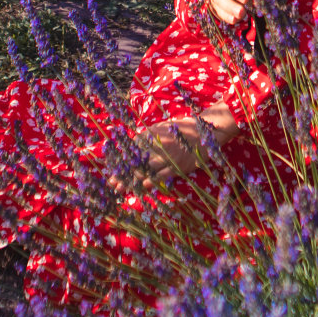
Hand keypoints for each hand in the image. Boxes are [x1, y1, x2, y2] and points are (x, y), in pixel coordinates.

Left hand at [112, 100, 240, 192]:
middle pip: (134, 162)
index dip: (120, 161)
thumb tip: (133, 140)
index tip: (113, 170)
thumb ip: (147, 134)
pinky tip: (142, 187)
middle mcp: (155, 145)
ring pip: (145, 171)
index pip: (130, 150)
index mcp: (150, 134)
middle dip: (122, 175)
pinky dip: (150, 182)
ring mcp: (166, 156)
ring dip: (132, 181)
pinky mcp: (177, 166)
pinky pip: (160, 176)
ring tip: (121, 189)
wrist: (205, 132)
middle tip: (112, 184)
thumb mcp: (162, 127)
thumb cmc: (182, 129)